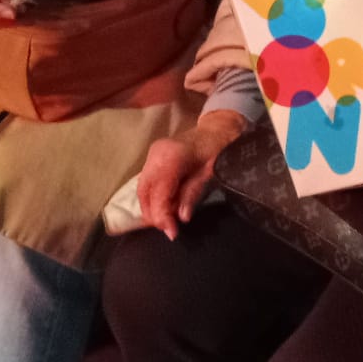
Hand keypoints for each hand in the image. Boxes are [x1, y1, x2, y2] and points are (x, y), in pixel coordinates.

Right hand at [131, 109, 248, 237]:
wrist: (218, 129)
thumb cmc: (219, 149)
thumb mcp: (211, 173)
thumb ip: (193, 193)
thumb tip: (182, 217)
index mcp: (172, 156)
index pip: (159, 192)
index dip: (162, 215)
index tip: (171, 233)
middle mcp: (157, 154)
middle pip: (145, 192)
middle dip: (154, 214)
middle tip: (169, 230)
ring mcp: (153, 154)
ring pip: (143, 188)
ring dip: (151, 208)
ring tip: (166, 222)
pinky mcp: (153, 158)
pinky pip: (147, 182)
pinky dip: (153, 198)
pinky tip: (164, 209)